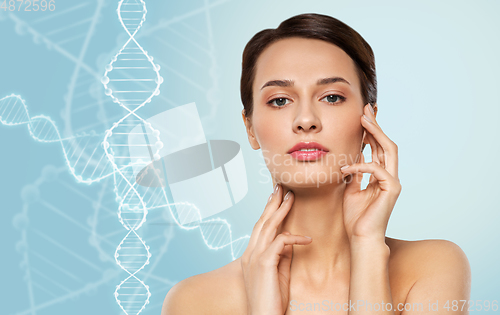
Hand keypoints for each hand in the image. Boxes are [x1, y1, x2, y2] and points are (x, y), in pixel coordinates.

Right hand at [240, 184, 312, 314]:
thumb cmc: (271, 300)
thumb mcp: (278, 273)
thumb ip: (281, 255)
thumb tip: (289, 240)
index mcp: (252, 255)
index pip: (260, 227)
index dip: (268, 211)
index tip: (276, 198)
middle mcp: (250, 253)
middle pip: (262, 221)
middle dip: (272, 203)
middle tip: (281, 187)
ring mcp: (255, 257)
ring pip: (269, 226)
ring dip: (281, 209)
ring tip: (291, 196)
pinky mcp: (263, 263)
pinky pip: (281, 242)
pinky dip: (295, 238)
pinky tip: (308, 239)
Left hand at [341, 103, 401, 242]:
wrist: (361, 237)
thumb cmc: (355, 217)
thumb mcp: (351, 189)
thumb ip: (354, 173)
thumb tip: (350, 157)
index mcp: (380, 176)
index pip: (376, 148)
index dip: (370, 132)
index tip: (361, 116)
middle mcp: (389, 176)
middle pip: (385, 144)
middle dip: (375, 125)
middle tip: (366, 109)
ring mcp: (393, 182)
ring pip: (388, 150)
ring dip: (376, 133)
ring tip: (363, 120)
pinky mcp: (392, 189)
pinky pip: (376, 169)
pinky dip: (359, 166)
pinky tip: (345, 168)